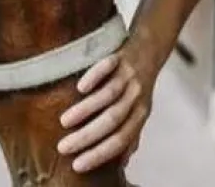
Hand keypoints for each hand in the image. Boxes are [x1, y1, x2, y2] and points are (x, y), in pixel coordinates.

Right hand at [56, 43, 159, 172]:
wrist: (150, 48)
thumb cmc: (138, 86)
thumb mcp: (139, 110)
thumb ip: (130, 134)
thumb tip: (121, 164)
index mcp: (140, 114)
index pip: (121, 139)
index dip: (100, 154)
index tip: (77, 165)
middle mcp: (136, 96)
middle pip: (112, 120)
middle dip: (87, 137)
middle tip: (63, 147)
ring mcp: (128, 75)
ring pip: (108, 95)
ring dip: (85, 110)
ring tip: (64, 122)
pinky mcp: (120, 56)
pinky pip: (107, 66)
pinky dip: (94, 77)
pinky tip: (80, 88)